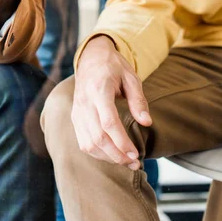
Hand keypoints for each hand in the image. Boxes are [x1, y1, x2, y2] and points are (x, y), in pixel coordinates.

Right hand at [72, 36, 151, 168]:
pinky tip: (111, 155)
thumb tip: (147, 122)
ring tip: (126, 161)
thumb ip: (138, 100)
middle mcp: (85, 102)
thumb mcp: (130, 76)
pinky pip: (83, 141)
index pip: (108, 122)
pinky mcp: (75, 117)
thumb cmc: (113, 67)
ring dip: (107, 157)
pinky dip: (97, 153)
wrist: (90, 58)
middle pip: (98, 137)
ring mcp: (77, 111)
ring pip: (88, 143)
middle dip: (117, 155)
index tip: (135, 154)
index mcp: (99, 89)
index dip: (122, 142)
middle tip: (135, 162)